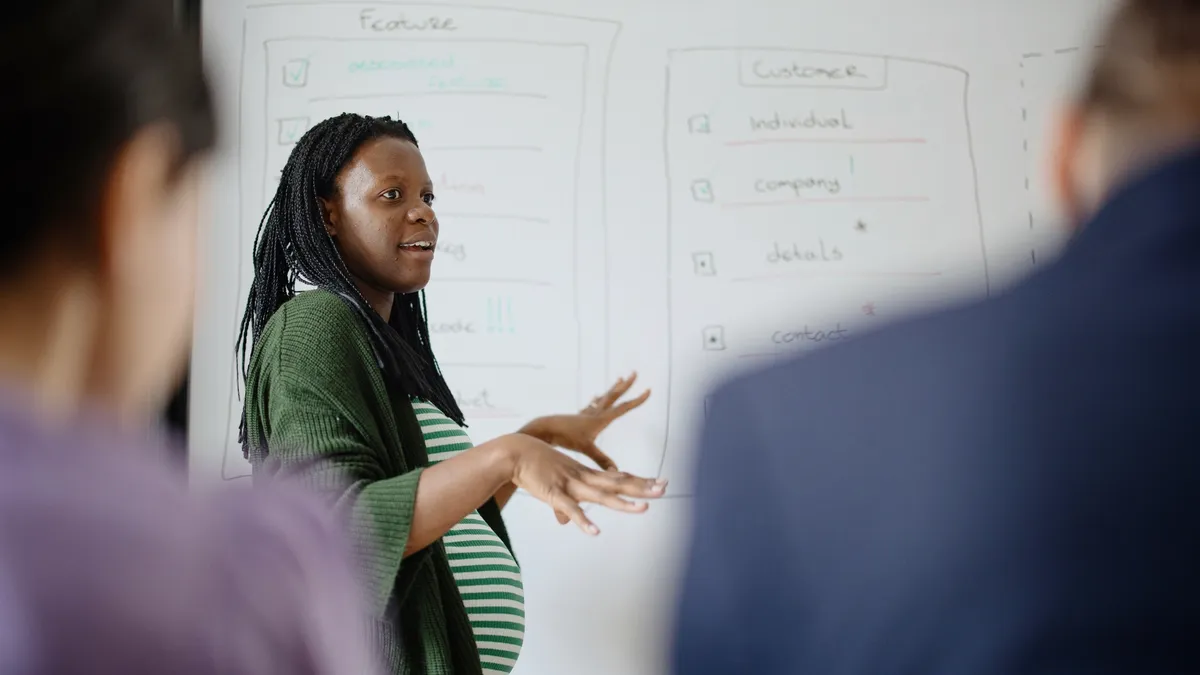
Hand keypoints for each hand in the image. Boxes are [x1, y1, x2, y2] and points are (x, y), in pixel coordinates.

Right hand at [500, 433, 666, 534]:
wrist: (513, 453)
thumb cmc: (534, 468)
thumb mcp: (553, 488)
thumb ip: (561, 507)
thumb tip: (564, 522)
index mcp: (585, 475)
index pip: (618, 478)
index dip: (639, 481)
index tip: (660, 482)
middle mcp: (583, 478)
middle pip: (617, 484)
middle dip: (641, 487)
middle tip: (665, 488)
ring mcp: (570, 485)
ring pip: (601, 495)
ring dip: (623, 503)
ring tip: (644, 508)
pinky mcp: (554, 494)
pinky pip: (571, 510)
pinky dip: (583, 520)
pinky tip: (595, 532)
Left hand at [520, 372, 649, 470]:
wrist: (544, 430)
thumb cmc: (564, 438)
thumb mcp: (585, 449)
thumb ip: (601, 460)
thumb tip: (616, 472)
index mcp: (599, 419)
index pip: (623, 408)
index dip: (637, 400)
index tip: (649, 390)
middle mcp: (594, 413)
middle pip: (613, 396)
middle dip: (625, 385)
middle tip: (635, 373)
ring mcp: (585, 413)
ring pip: (603, 398)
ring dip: (613, 389)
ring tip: (619, 379)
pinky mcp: (577, 417)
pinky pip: (590, 406)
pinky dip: (596, 401)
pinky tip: (595, 398)